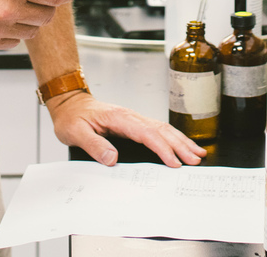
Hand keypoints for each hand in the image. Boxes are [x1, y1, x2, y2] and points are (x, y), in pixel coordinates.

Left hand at [46, 92, 207, 167]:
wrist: (69, 103)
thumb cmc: (72, 117)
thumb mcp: (76, 132)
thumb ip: (94, 145)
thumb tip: (112, 158)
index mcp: (119, 118)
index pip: (147, 134)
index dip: (163, 149)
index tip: (174, 162)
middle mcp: (130, 117)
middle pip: (161, 130)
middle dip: (180, 145)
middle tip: (196, 159)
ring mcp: (133, 119)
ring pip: (163, 129)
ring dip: (181, 141)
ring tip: (197, 153)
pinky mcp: (134, 124)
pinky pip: (157, 130)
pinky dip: (172, 138)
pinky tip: (180, 145)